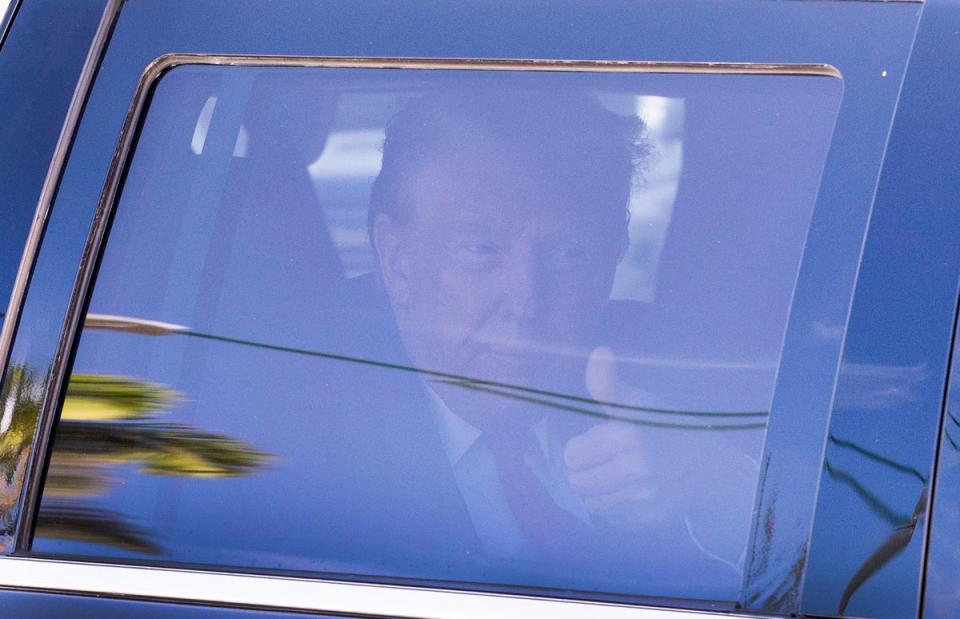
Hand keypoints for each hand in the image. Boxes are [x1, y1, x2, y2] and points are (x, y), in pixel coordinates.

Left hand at [564, 347, 671, 529]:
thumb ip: (609, 384)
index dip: (582, 446)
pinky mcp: (651, 519)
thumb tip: (599, 351)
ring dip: (599, 489)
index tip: (600, 439)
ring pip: (592, 503)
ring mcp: (645, 498)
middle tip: (608, 459)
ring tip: (620, 474)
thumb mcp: (638, 401)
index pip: (571, 455)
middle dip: (586, 470)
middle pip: (577, 482)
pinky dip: (617, 506)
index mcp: (629, 435)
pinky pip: (612, 518)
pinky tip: (634, 490)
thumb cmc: (666, 425)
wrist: (710, 461)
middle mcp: (637, 469)